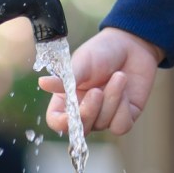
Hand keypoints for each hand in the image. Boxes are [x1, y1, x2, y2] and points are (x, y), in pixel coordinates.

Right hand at [39, 29, 162, 136]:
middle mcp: (84, 111)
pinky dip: (123, 107)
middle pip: (80, 129)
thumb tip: (42, 83)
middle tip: (97, 90)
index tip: (72, 110)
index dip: (62, 122)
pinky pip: (121, 125)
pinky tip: (125, 87)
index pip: (57, 121)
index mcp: (67, 98)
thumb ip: (66, 78)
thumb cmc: (102, 51)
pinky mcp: (125, 116)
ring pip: (102, 124)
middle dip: (90, 111)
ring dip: (111, 100)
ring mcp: (104, 116)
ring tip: (119, 76)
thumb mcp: (83, 62)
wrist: (132, 43)